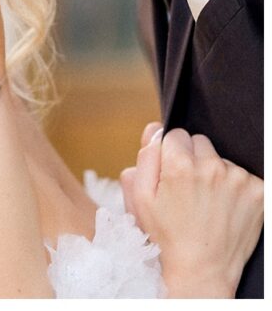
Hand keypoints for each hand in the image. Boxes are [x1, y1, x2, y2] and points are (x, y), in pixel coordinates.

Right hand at [120, 124, 262, 296]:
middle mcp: (212, 167)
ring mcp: (239, 179)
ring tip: (207, 203)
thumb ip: (145, 156)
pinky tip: (225, 207)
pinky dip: (235, 187)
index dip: (169, 154)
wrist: (202, 270)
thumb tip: (155, 129)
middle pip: (199, 141)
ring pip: (221, 159)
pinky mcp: (259, 192)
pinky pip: (243, 175)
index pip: (174, 134)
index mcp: (179, 165)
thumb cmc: (166, 235)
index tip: (170, 176)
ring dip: (214, 173)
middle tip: (188, 189)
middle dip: (192, 159)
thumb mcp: (140, 197)